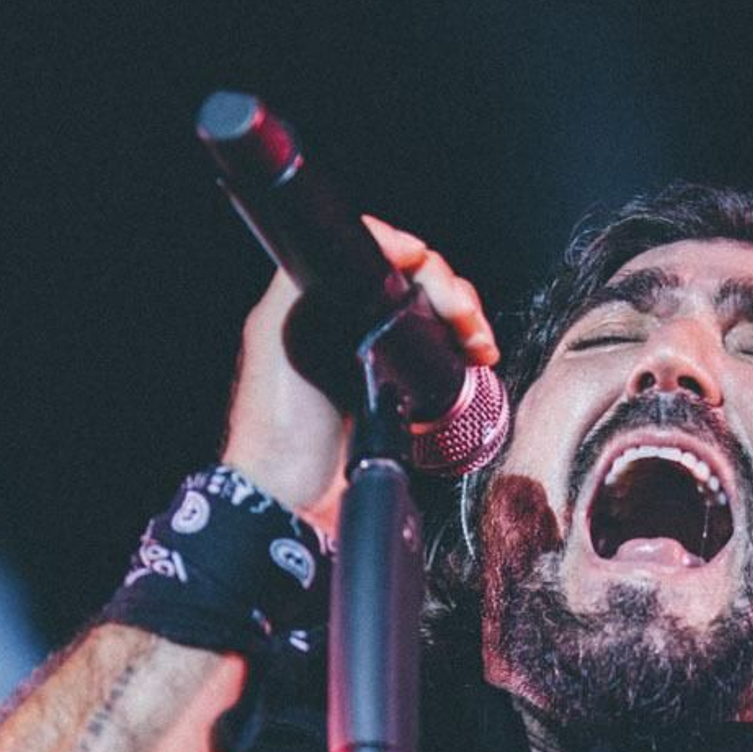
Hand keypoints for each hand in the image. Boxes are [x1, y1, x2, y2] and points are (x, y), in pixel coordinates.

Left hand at [221, 218, 499, 533]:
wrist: (296, 501)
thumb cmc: (277, 427)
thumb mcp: (275, 332)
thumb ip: (302, 283)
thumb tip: (365, 250)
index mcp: (314, 304)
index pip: (375, 256)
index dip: (407, 254)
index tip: (424, 266)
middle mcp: (345, 325)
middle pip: (411, 282)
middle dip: (448, 290)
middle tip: (464, 318)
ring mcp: (373, 359)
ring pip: (431, 314)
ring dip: (462, 317)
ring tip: (477, 340)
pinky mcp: (397, 393)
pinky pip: (439, 354)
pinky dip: (463, 347)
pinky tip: (475, 355)